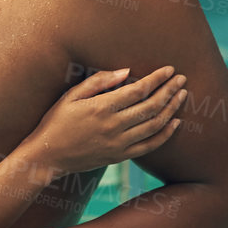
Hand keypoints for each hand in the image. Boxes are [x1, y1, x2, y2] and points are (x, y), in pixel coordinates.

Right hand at [32, 65, 185, 177]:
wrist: (46, 157)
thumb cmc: (55, 122)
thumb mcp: (71, 96)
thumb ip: (99, 82)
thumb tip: (126, 71)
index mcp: (102, 108)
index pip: (139, 90)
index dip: (157, 78)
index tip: (169, 69)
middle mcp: (113, 126)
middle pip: (152, 106)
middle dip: (170, 90)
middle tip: (181, 79)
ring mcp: (118, 144)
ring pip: (154, 125)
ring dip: (172, 109)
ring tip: (182, 96)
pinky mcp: (119, 156)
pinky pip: (149, 146)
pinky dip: (165, 134)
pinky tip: (175, 122)